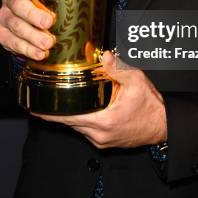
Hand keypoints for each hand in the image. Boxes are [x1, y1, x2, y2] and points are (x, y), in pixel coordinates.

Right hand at [0, 0, 113, 59]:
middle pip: (16, 3)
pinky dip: (25, 49)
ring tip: (47, 45)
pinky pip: (10, 42)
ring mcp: (5, 18)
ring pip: (13, 25)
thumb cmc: (53, 9)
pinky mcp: (3, 36)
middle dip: (32, 14)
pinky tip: (39, 54)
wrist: (35, 29)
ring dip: (31, 36)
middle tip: (49, 23)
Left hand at [31, 50, 167, 148]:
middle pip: (69, 122)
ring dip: (68, 115)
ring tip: (58, 101)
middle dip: (55, 111)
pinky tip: (79, 108)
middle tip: (40, 99)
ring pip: (77, 127)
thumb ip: (117, 68)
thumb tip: (103, 55)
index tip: (34, 108)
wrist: (164, 125)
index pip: (68, 117)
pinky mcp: (105, 142)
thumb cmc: (151, 105)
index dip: (49, 113)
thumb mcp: (136, 80)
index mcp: (103, 121)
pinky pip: (86, 130)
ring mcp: (101, 141)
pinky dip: (80, 119)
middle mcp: (99, 135)